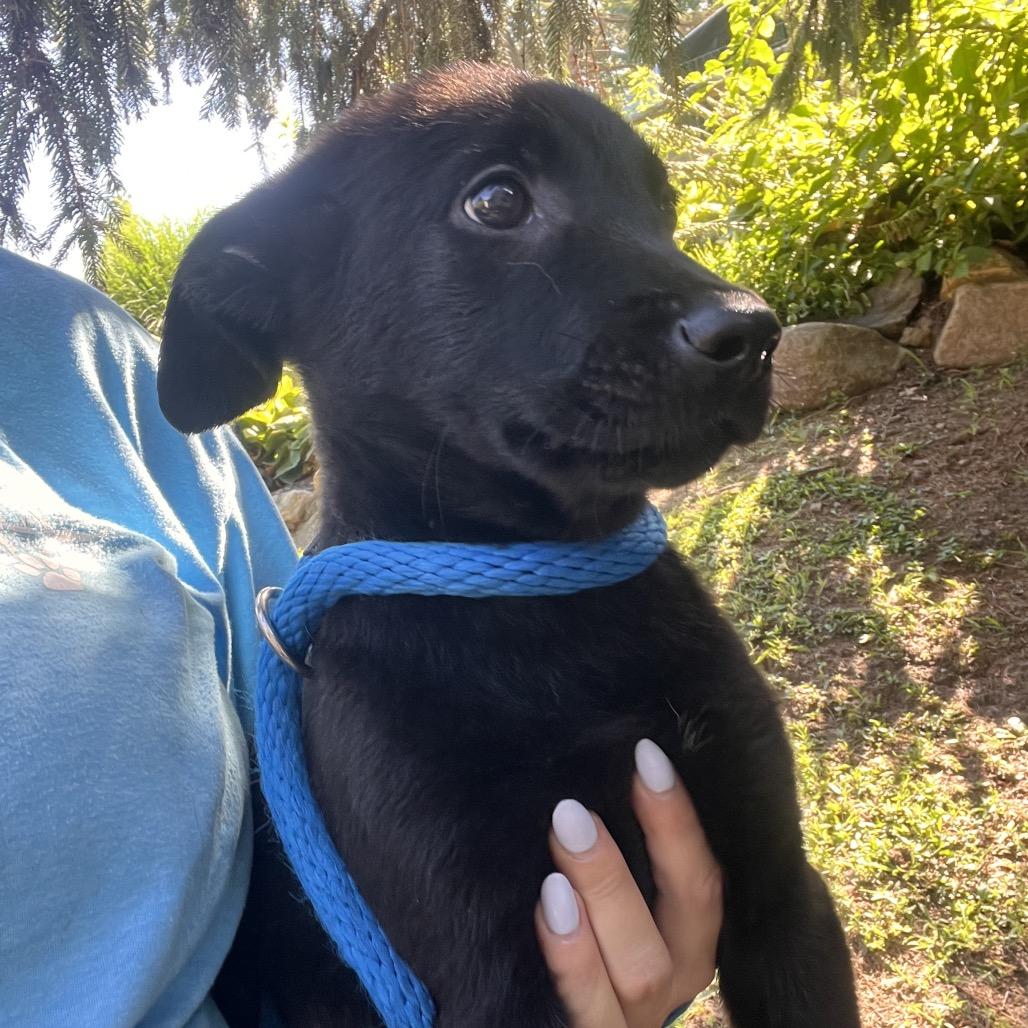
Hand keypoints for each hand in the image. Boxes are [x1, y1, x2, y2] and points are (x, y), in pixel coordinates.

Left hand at [535, 739, 721, 1027]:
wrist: (575, 1012)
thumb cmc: (592, 932)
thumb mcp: (621, 895)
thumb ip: (624, 852)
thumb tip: (611, 766)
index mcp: (689, 938)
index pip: (702, 878)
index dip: (678, 818)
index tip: (644, 755)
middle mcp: (672, 980)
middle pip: (679, 922)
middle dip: (627, 862)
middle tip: (570, 811)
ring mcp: (632, 1018)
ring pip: (639, 972)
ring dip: (600, 910)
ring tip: (555, 870)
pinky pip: (588, 1014)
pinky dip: (570, 967)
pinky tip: (544, 918)